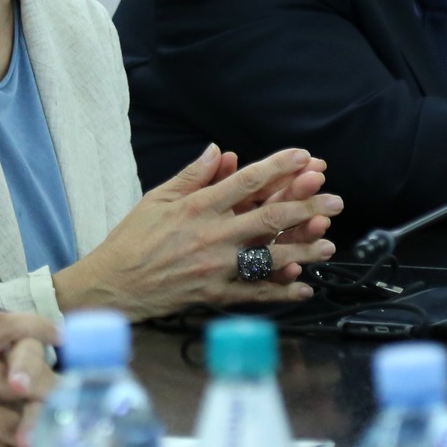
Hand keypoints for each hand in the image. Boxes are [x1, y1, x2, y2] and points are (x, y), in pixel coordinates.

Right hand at [52, 146, 341, 319]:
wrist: (113, 284)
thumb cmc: (133, 238)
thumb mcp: (158, 197)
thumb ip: (192, 175)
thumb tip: (220, 152)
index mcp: (197, 207)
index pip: (246, 182)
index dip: (278, 167)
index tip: (304, 158)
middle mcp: (211, 235)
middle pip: (268, 218)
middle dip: (306, 206)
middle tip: (334, 200)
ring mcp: (215, 268)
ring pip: (268, 257)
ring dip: (303, 250)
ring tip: (328, 244)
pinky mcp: (214, 295)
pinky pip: (254, 294)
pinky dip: (280, 291)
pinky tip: (303, 287)